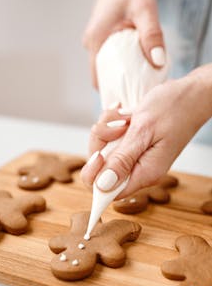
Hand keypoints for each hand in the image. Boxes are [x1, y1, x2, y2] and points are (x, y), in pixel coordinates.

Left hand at [81, 65, 211, 197]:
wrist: (190, 93)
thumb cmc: (174, 108)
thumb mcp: (144, 131)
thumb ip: (123, 159)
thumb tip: (102, 185)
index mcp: (145, 173)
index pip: (109, 191)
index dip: (95, 177)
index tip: (99, 154)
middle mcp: (139, 168)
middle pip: (101, 168)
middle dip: (101, 143)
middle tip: (119, 126)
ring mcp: (135, 156)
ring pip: (103, 149)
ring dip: (107, 129)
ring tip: (126, 118)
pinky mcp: (133, 144)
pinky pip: (110, 137)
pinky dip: (112, 123)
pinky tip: (126, 115)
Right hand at [83, 0, 164, 87]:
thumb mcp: (144, 10)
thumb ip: (152, 35)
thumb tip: (158, 62)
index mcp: (95, 42)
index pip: (97, 79)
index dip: (110, 94)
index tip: (125, 102)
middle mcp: (92, 44)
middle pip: (102, 76)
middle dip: (117, 87)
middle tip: (135, 95)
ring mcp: (96, 41)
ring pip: (106, 68)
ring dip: (119, 76)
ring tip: (137, 84)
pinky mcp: (103, 38)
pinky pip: (110, 58)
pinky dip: (121, 65)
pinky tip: (136, 66)